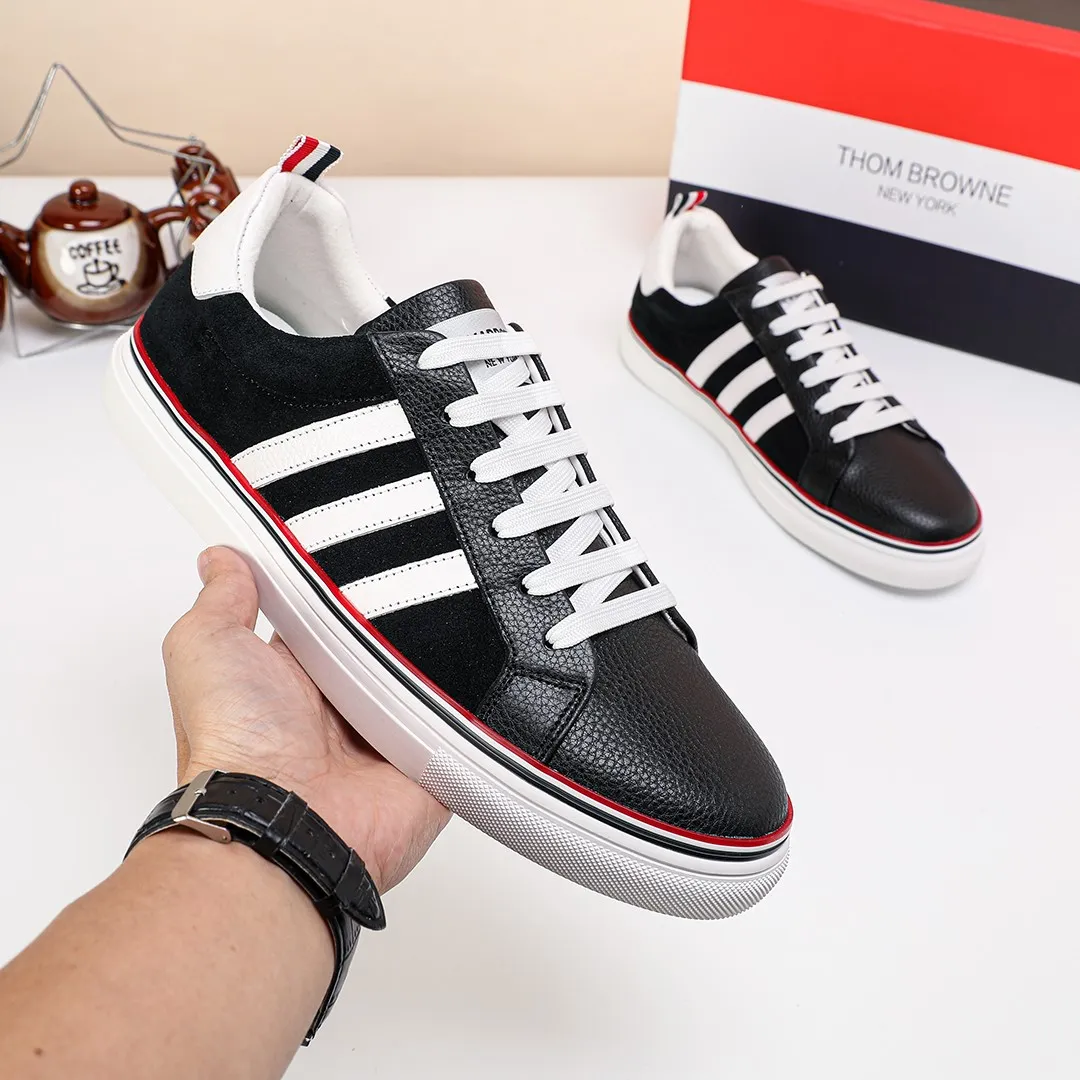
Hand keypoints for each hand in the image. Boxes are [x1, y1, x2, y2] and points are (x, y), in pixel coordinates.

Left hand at [162, 546, 449, 891]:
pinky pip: (468, 716)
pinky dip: (476, 694)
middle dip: (406, 610)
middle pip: (392, 639)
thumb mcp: (206, 648)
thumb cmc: (233, 744)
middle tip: (422, 569)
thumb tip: (222, 559)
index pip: (336, 613)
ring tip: (460, 607)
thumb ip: (223, 600)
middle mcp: (345, 703)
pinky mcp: (432, 757)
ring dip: (444, 649)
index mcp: (298, 674)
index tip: (369, 540)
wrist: (283, 822)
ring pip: (434, 672)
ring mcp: (391, 731)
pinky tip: (485, 658)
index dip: (350, 581)